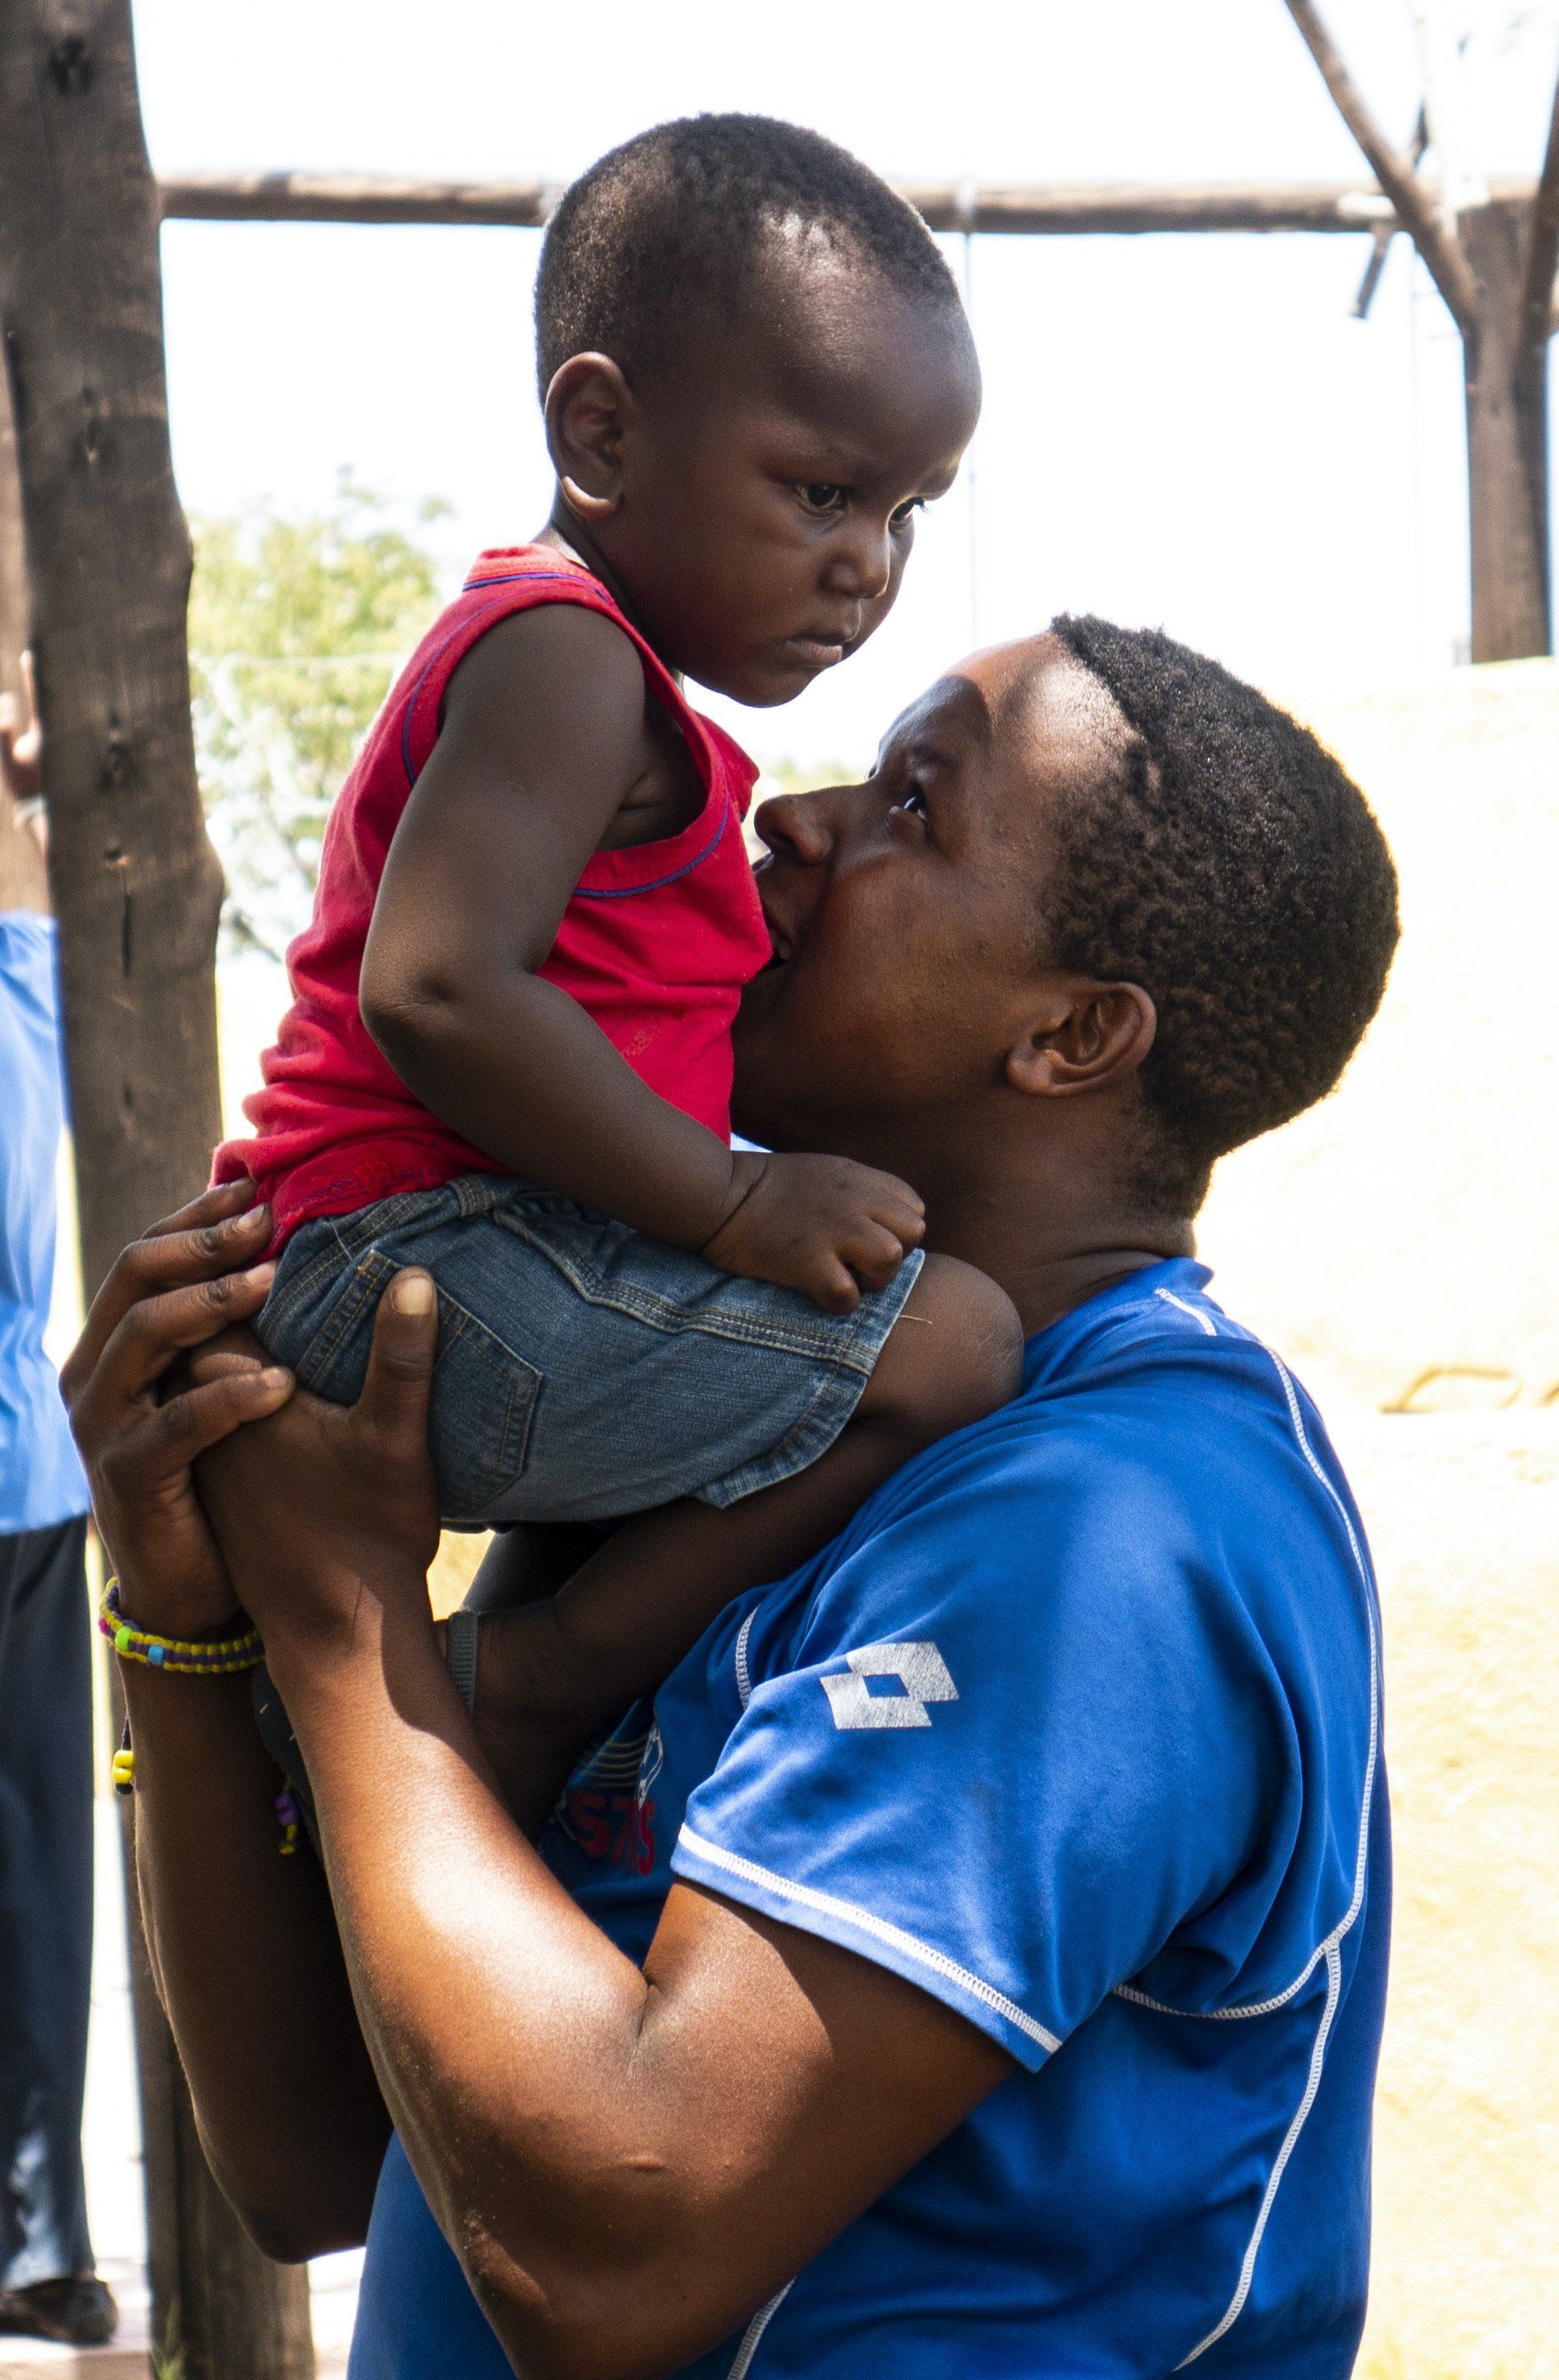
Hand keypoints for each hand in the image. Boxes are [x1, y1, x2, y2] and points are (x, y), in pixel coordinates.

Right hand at [0, 652, 42, 809]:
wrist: (42, 808)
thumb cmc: (24, 785)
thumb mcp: (8, 761)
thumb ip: (2, 733)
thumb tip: (6, 706)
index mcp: (46, 733)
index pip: (39, 697)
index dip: (33, 675)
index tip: (31, 655)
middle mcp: (56, 732)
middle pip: (49, 697)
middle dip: (42, 676)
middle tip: (39, 655)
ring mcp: (57, 737)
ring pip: (49, 707)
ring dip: (43, 689)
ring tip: (39, 667)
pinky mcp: (55, 743)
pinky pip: (48, 716)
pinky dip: (44, 702)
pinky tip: (46, 691)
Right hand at [60, 1180, 293, 1637]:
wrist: (194, 1590)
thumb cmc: (219, 1477)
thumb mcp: (216, 1389)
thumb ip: (228, 1331)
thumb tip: (283, 1248)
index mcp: (113, 1345)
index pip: (146, 1254)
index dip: (197, 1216)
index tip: (258, 1182)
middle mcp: (95, 1375)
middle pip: (135, 1277)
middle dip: (203, 1241)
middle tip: (269, 1218)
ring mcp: (103, 1426)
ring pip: (143, 1336)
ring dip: (212, 1300)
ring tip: (275, 1279)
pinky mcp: (127, 1478)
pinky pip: (175, 1425)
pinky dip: (230, 1397)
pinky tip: (283, 1381)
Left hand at [192, 1271, 441, 1678]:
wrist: (338, 1636)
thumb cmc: (369, 1536)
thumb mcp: (396, 1440)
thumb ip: (403, 1357)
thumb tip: (415, 1275)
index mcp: (236, 1399)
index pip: (218, 1301)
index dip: (246, 1254)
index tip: (283, 1216)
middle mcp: (210, 1423)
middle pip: (203, 1329)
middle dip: (233, 1284)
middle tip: (279, 1237)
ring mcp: (215, 1457)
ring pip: (207, 1371)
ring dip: (236, 1332)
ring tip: (287, 1291)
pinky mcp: (229, 1487)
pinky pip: (222, 1409)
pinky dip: (241, 1377)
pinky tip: (290, 1370)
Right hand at [701, 1150, 924, 1312]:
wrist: (717, 1195)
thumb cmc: (765, 1188)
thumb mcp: (825, 1172)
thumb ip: (860, 1193)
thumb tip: (886, 1225)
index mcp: (859, 1179)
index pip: (914, 1209)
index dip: (896, 1232)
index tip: (868, 1242)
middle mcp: (854, 1200)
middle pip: (913, 1233)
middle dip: (894, 1256)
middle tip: (860, 1266)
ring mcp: (833, 1230)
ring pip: (891, 1259)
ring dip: (873, 1280)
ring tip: (845, 1279)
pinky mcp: (808, 1262)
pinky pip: (849, 1296)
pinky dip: (838, 1303)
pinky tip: (818, 1293)